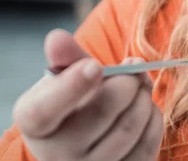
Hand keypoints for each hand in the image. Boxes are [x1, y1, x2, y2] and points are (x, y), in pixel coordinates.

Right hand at [12, 29, 162, 160]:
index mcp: (34, 122)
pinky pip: (148, 145)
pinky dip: (153, 118)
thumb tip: (57, 38)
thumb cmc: (73, 100)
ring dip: (144, 97)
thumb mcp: (64, 77)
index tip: (95, 65)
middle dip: (128, 81)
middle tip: (135, 67)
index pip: (44, 110)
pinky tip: (145, 107)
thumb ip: (66, 57)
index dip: (71, 87)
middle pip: (101, 113)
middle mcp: (56, 154)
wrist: (84, 138)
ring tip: (140, 85)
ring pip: (130, 128)